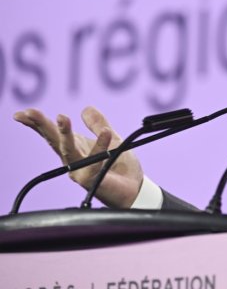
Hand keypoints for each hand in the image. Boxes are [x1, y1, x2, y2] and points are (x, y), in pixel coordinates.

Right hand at [13, 106, 143, 208]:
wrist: (134, 187)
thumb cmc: (119, 165)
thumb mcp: (110, 138)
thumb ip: (98, 124)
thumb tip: (85, 108)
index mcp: (75, 147)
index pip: (52, 133)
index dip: (37, 123)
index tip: (22, 113)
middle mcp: (73, 159)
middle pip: (53, 140)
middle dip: (41, 126)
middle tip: (29, 113)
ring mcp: (80, 170)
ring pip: (68, 150)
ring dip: (64, 134)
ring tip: (62, 117)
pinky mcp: (93, 179)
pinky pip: (95, 161)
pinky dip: (100, 146)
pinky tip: (105, 133)